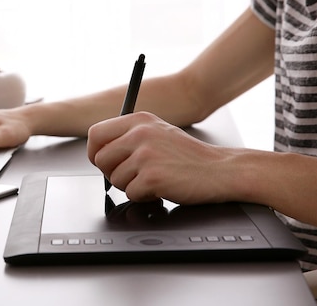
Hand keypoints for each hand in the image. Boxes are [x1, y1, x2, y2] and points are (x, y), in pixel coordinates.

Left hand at [87, 111, 233, 204]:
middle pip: (100, 160)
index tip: (103, 161)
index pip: (96, 134)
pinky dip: (144, 197)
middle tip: (133, 175)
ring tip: (153, 179)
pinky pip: (131, 194)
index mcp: (138, 120)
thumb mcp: (157, 132)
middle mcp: (140, 133)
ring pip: (114, 180)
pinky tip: (161, 188)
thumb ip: (129, 136)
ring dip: (131, 186)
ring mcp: (146, 155)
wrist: (221, 170)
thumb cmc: (188, 156)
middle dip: (112, 173)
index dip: (95, 152)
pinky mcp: (152, 177)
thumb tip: (99, 151)